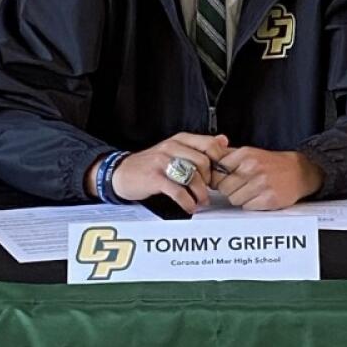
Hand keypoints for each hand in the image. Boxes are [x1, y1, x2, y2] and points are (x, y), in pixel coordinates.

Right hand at [106, 133, 229, 212]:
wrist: (122, 173)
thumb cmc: (152, 164)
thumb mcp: (175, 149)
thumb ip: (199, 146)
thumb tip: (224, 140)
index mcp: (180, 139)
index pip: (210, 144)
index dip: (219, 161)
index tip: (220, 175)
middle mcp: (172, 147)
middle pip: (203, 162)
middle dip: (210, 180)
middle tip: (210, 191)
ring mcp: (162, 162)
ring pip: (192, 176)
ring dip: (201, 194)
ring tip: (201, 201)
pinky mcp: (155, 178)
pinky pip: (178, 191)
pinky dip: (187, 202)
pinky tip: (189, 206)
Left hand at [213, 148, 323, 210]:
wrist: (299, 171)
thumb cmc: (271, 164)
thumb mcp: (250, 153)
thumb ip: (227, 155)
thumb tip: (208, 157)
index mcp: (245, 154)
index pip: (217, 171)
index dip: (218, 177)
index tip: (225, 178)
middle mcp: (252, 168)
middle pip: (223, 188)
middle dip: (229, 189)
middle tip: (241, 186)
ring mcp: (261, 184)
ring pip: (233, 199)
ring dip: (240, 198)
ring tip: (251, 190)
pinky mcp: (268, 199)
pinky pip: (246, 207)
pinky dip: (251, 204)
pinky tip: (259, 196)